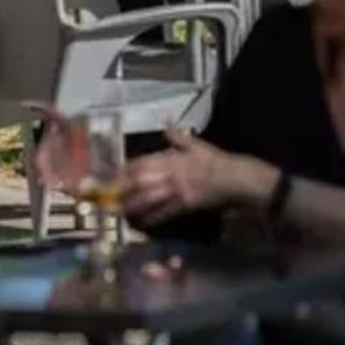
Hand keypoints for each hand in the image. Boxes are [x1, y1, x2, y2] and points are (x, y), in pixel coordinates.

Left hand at [122, 129, 241, 225]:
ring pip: (150, 197)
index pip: (144, 162)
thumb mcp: (197, 144)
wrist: (235, 177)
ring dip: (134, 205)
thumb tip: (165, 120)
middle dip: (124, 188)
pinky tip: (143, 223)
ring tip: (120, 212)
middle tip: (109, 196)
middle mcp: (172, 172)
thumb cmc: (216, 160)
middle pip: (141, 180)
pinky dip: (153, 218)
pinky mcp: (186, 204)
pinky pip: (166, 212)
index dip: (126, 169)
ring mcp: (178, 189)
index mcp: (173, 157)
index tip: (113, 175)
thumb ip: (177, 135)